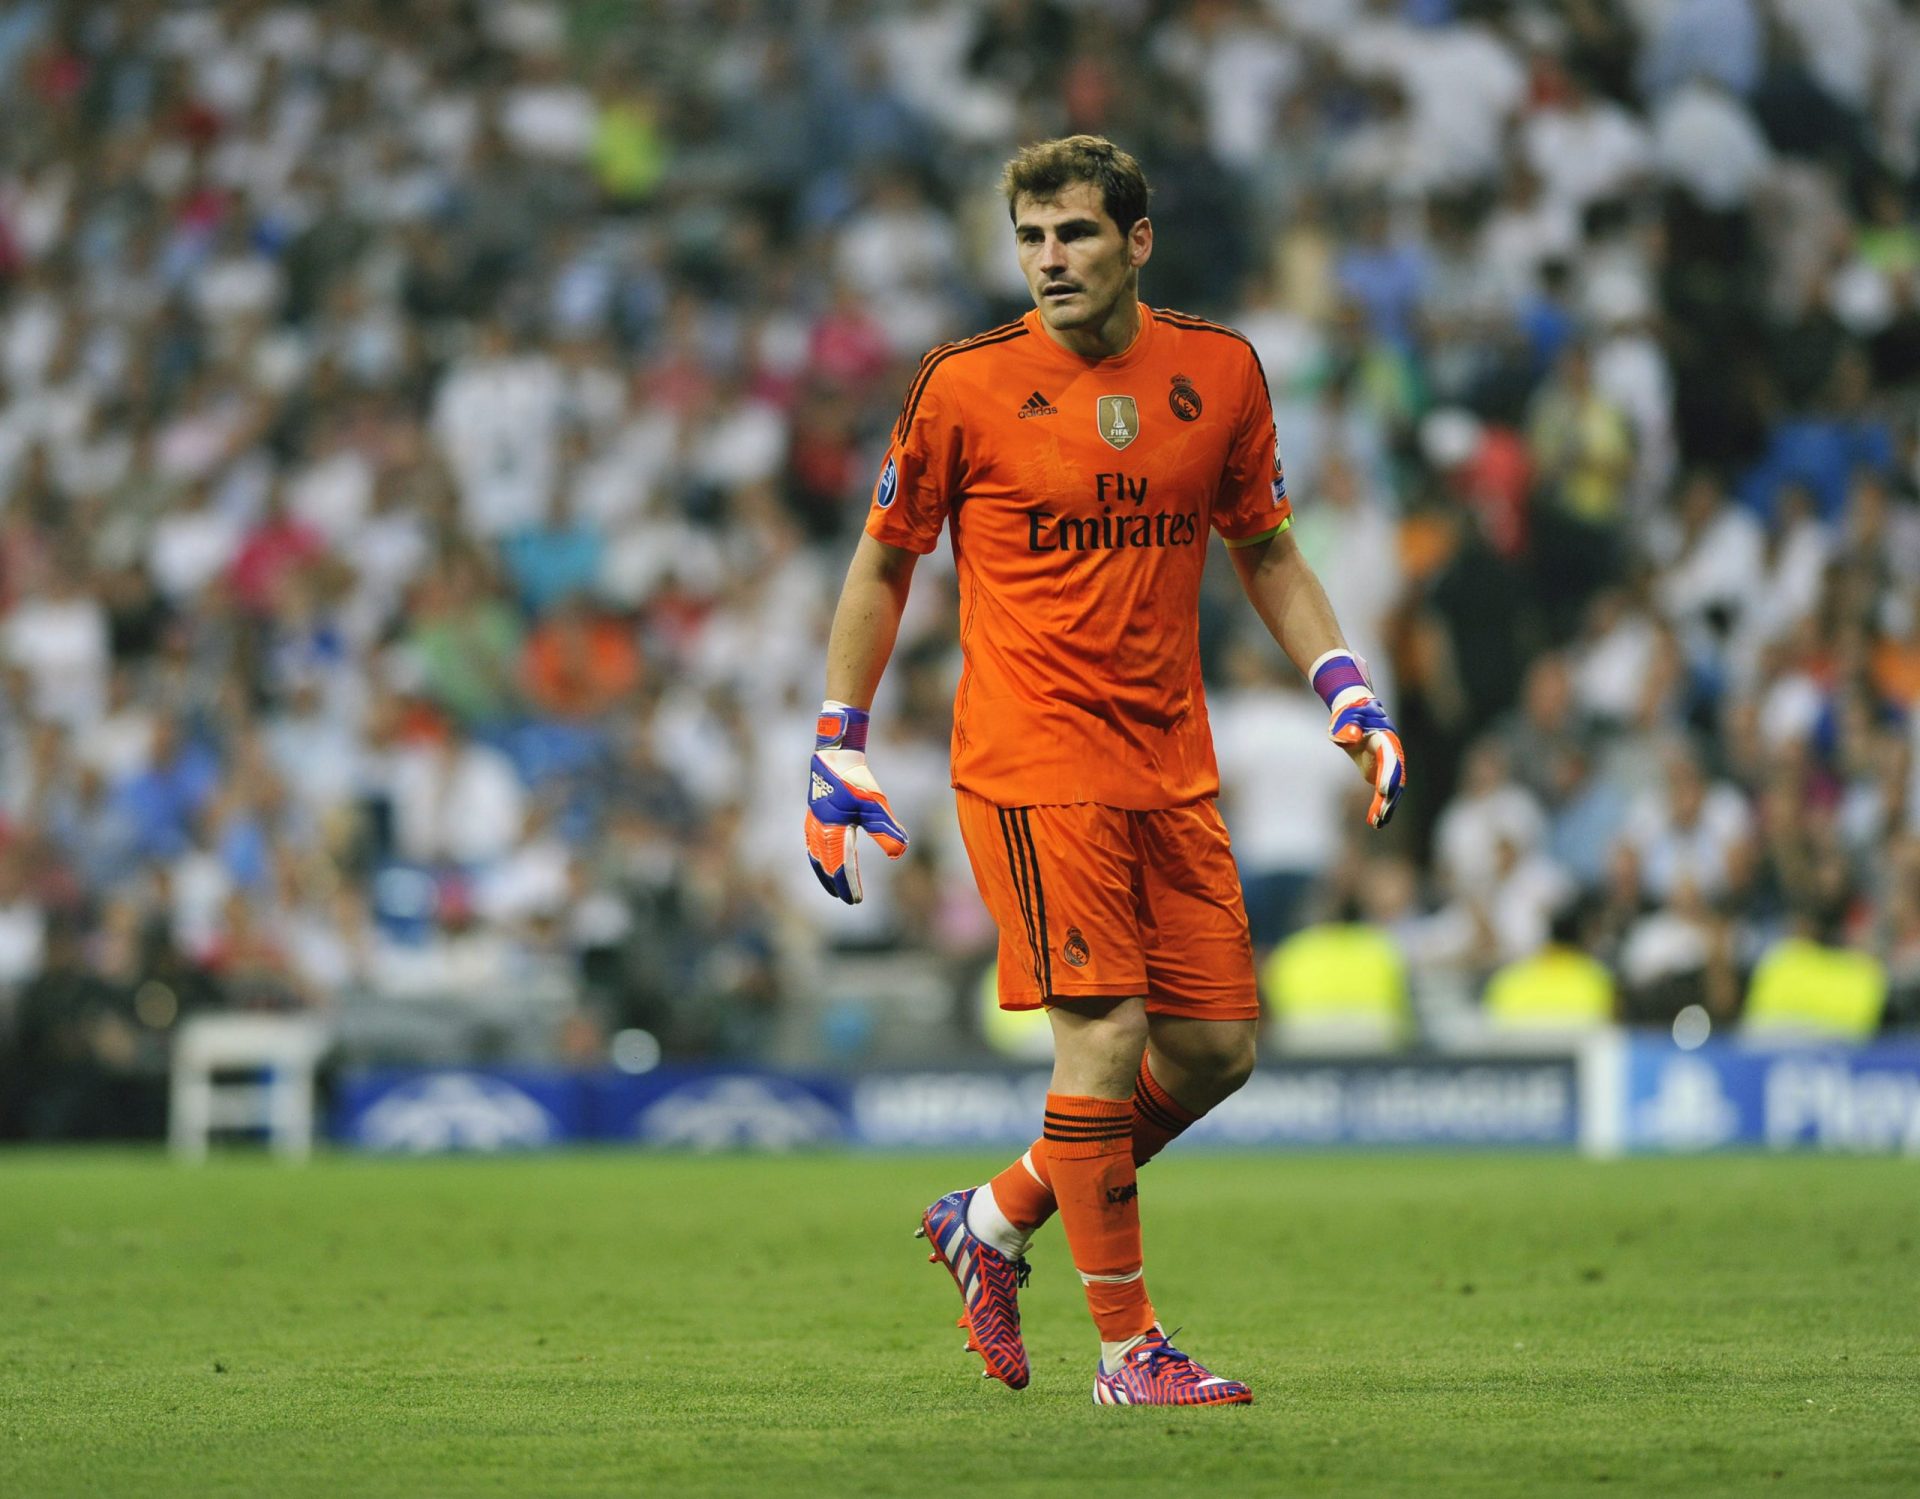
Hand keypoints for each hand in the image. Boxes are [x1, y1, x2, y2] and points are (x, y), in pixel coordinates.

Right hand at [805, 702, 908, 902]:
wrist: (835, 756)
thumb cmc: (857, 780)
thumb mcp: (876, 805)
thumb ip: (886, 830)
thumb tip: (900, 852)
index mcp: (834, 830)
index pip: (843, 865)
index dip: (850, 884)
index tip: (857, 901)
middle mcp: (820, 830)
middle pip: (827, 866)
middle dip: (838, 884)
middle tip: (849, 900)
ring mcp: (813, 824)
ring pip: (816, 857)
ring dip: (825, 875)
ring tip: (833, 888)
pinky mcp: (813, 817)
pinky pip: (812, 846)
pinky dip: (817, 860)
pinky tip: (822, 862)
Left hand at [1312, 651, 1405, 829]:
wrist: (1355, 710)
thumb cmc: (1348, 712)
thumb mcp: (1345, 717)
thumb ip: (1346, 726)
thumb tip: (1349, 737)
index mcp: (1385, 738)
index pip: (1390, 758)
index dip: (1389, 775)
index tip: (1384, 791)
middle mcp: (1392, 752)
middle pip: (1395, 777)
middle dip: (1389, 796)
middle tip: (1382, 813)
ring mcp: (1388, 763)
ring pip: (1392, 788)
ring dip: (1385, 806)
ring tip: (1377, 823)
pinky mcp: (1380, 772)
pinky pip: (1383, 792)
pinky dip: (1379, 806)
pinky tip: (1374, 822)